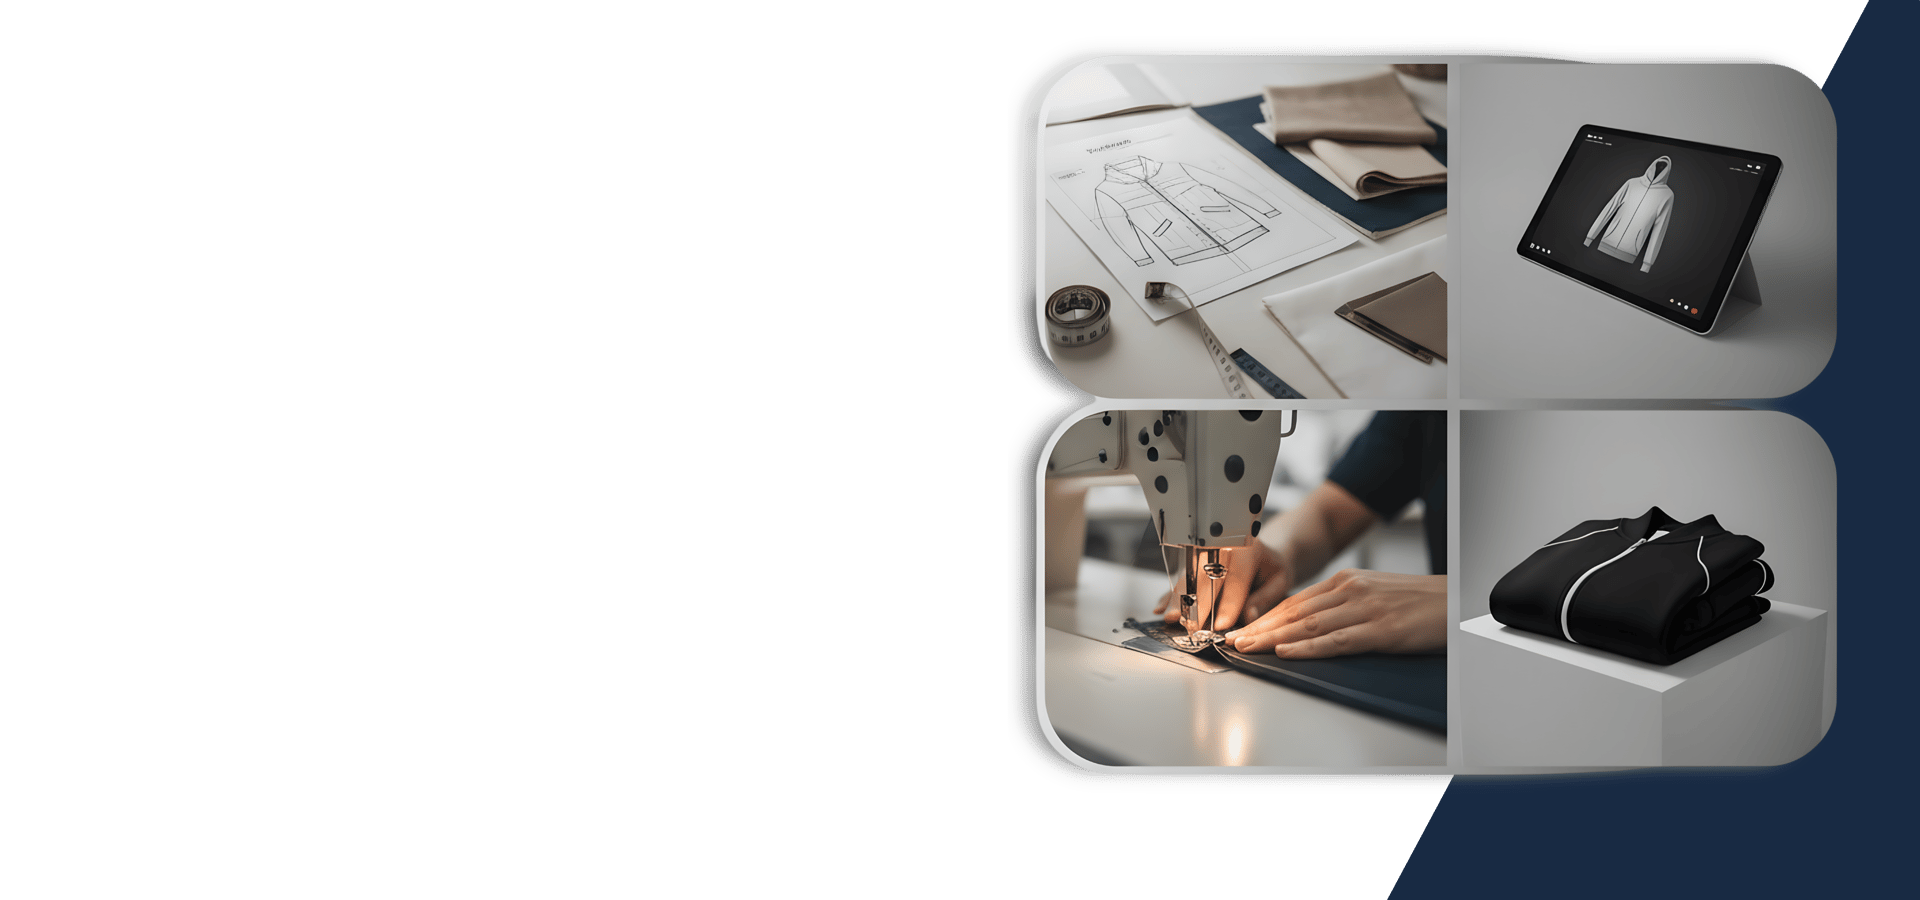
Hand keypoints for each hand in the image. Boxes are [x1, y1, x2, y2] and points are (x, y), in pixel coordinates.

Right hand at [1152, 541, 1293, 633]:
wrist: (1264, 550)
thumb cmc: (1272, 567)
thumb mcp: (1280, 580)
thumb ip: (1265, 599)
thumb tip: (1248, 616)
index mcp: (1247, 549)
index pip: (1235, 579)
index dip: (1228, 604)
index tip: (1221, 625)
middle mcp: (1222, 547)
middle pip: (1206, 577)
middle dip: (1196, 604)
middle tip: (1190, 626)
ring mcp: (1205, 553)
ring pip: (1188, 578)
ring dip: (1178, 600)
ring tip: (1171, 618)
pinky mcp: (1194, 563)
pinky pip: (1180, 580)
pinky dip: (1169, 595)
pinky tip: (1160, 608)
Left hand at [1225, 569, 1445, 658]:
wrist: (1458, 601)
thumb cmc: (1417, 602)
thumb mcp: (1373, 595)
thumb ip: (1341, 606)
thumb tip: (1308, 624)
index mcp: (1346, 582)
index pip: (1295, 601)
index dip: (1264, 617)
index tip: (1241, 629)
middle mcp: (1350, 591)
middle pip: (1295, 612)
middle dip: (1260, 627)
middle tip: (1232, 641)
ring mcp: (1365, 609)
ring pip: (1309, 625)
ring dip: (1274, 638)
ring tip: (1248, 647)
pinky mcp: (1381, 630)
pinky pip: (1337, 640)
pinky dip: (1308, 647)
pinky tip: (1287, 652)